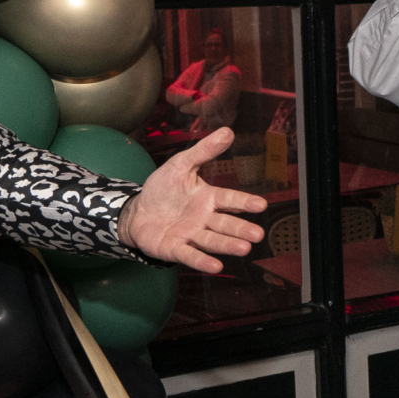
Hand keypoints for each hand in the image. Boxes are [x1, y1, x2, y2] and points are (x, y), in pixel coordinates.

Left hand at [117, 128, 267, 271]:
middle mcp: (203, 219)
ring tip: (244, 249)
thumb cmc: (163, 189)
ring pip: (212, 240)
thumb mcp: (180, 165)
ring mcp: (191, 235)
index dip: (244, 202)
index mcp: (207, 198)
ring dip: (228, 245)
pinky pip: (191, 255)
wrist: (137, 212)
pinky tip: (216, 266)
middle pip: (225, 224)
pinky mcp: (176, 249)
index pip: (229, 199)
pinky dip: (203, 261)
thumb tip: (228, 131)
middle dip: (240, 229)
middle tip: (257, 234)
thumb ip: (204, 151)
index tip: (261, 205)